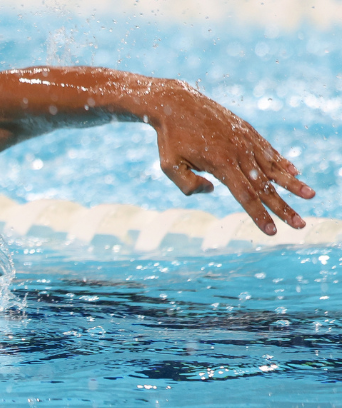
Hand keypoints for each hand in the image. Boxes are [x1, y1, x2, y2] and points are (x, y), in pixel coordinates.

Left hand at [150, 80, 315, 234]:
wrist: (176, 103)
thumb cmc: (170, 138)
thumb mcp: (169, 166)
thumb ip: (189, 185)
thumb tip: (213, 190)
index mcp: (221, 164)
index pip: (246, 196)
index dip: (260, 216)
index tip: (273, 232)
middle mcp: (239, 152)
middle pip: (266, 186)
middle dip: (284, 208)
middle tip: (300, 225)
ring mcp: (245, 140)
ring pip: (273, 167)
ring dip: (292, 184)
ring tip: (310, 195)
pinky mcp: (246, 130)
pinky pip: (268, 150)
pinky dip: (282, 162)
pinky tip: (294, 172)